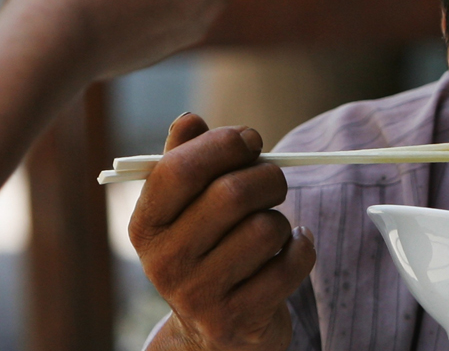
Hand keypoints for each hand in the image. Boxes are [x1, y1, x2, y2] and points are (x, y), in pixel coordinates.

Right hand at [130, 113, 316, 350]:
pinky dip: (302, 246)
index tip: (250, 141)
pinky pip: (290, 263)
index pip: (180, 170)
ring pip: (265, 228)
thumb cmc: (204, 250)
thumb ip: (185, 159)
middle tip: (274, 179)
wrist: (210, 332)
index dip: (222, 144)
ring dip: (280, 218)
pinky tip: (292, 246)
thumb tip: (189, 120)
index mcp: (146, 226)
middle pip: (231, 194)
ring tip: (272, 226)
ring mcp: (200, 296)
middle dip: (267, 176)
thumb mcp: (185, 208)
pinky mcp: (238, 319)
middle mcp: (165, 263)